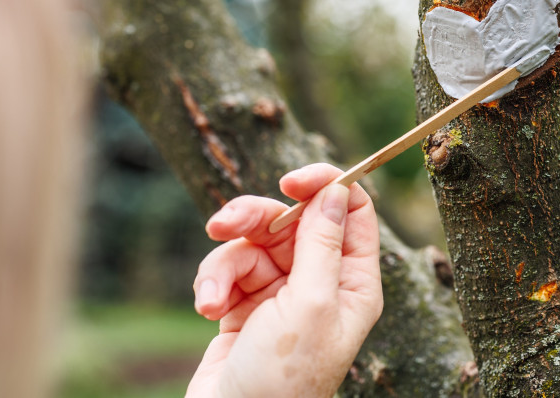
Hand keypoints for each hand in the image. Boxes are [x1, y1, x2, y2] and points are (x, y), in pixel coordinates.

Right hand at [186, 164, 381, 397]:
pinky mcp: (244, 306)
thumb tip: (337, 191)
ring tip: (210, 295)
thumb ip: (322, 243)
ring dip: (224, 262)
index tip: (290, 182)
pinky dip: (213, 284)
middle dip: (255, 220)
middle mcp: (322, 284)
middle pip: (293, 220)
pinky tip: (206, 311)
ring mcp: (282, 295)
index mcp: (353, 283)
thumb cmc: (283, 379)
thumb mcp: (310, 304)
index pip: (352, 213)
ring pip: (253, 244)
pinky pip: (228, 270)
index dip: (325, 187)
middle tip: (223, 225)